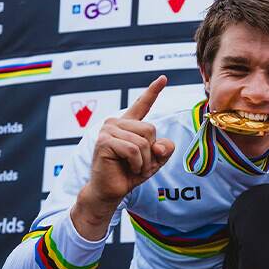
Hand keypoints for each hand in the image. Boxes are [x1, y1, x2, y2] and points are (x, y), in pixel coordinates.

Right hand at [85, 75, 175, 207]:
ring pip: (143, 141)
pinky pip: (133, 150)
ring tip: (133, 166)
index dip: (153, 91)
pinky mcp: (104, 141)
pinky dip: (137, 163)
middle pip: (151, 129)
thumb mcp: (155, 160)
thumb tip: (160, 145)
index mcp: (129, 124)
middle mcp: (117, 122)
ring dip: (144, 160)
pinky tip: (128, 168)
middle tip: (139, 163)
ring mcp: (108, 130)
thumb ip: (164, 149)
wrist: (111, 190)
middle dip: (151, 151)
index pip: (142, 104)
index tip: (163, 78)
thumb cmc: (130, 173)